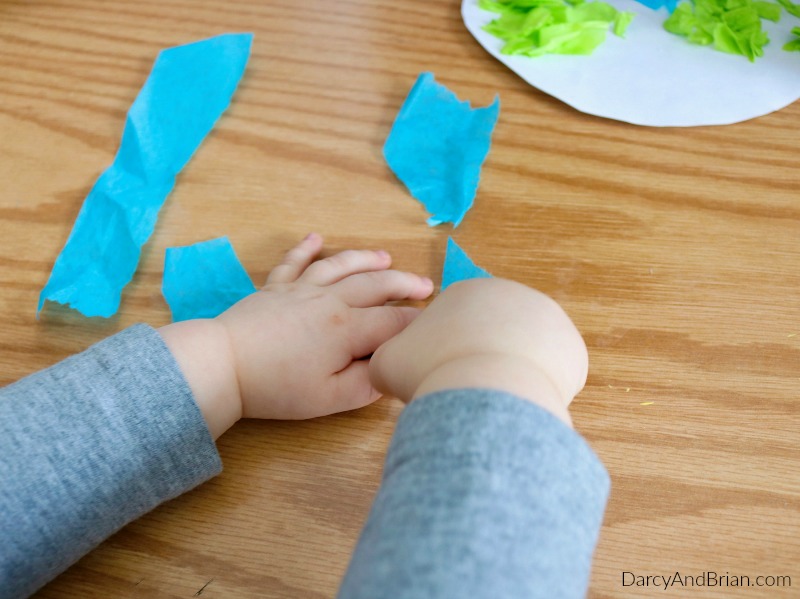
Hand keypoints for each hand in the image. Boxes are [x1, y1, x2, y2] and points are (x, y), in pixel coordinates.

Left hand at [160, 234, 433, 437]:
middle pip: (376, 285)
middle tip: (426, 286)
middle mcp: (331, 300)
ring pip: (342, 266)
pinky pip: (294, 262)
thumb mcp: (330, 398)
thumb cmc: (278, 387)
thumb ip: (368, 383)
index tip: (435, 324)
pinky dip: (306, 248)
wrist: (224, 364)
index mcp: (348, 328)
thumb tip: (391, 368)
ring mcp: (301, 289)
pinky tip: (315, 238)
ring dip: (366, 259)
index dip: (418, 323)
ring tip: (386, 258)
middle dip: (405, 284)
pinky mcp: (275, 287)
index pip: (394, 322)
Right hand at [368, 278, 587, 425]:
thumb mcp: (387, 362)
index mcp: (466, 291)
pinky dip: (538, 389)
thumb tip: (394, 367)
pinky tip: (521, 405)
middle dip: (482, 360)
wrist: (486, 393)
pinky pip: (552, 373)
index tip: (440, 378)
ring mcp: (548, 318)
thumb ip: (389, 358)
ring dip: (512, 372)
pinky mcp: (572, 349)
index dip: (445, 354)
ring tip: (495, 402)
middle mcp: (511, 295)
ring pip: (525, 351)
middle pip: (494, 333)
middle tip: (467, 392)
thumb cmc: (431, 371)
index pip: (456, 322)